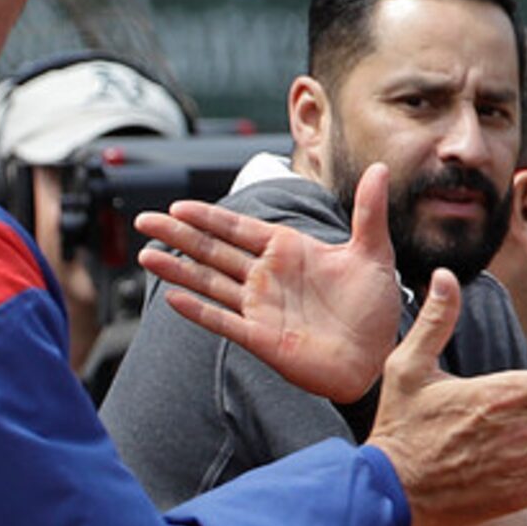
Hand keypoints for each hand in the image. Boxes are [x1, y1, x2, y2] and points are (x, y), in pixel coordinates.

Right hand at [136, 164, 404, 402]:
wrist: (379, 358)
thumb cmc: (375, 308)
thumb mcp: (374, 253)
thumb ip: (369, 211)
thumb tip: (382, 167)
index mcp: (288, 250)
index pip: (239, 228)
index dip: (208, 217)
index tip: (178, 205)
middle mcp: (268, 277)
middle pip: (213, 251)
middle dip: (179, 235)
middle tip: (145, 220)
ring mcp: (261, 308)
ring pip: (211, 283)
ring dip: (178, 270)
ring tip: (145, 256)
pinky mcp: (262, 339)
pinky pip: (224, 321)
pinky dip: (199, 310)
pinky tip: (174, 298)